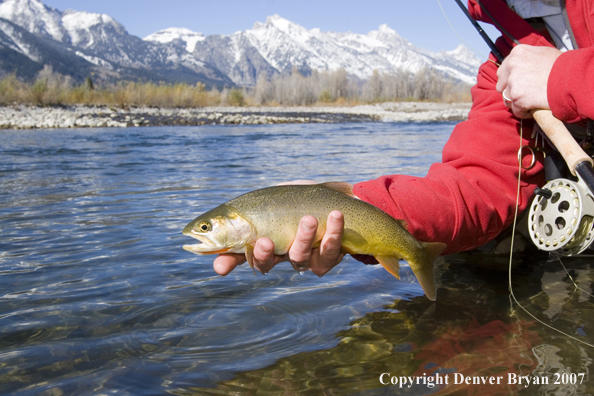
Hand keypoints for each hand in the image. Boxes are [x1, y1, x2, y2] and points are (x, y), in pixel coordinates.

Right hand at [213, 211, 344, 276]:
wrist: (336, 200)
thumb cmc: (300, 200)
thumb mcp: (275, 197)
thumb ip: (254, 208)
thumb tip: (224, 218)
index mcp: (266, 242)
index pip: (241, 254)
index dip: (229, 263)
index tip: (220, 266)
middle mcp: (282, 255)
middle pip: (267, 263)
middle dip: (263, 254)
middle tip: (264, 240)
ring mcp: (305, 258)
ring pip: (300, 257)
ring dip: (304, 237)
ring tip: (309, 219)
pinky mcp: (330, 257)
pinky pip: (331, 250)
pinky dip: (335, 232)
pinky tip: (336, 215)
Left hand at [496, 44, 561, 117]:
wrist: (571, 77)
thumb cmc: (562, 66)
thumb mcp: (543, 54)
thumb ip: (528, 60)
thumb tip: (523, 68)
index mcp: (517, 54)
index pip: (504, 69)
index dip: (509, 79)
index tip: (517, 84)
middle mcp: (512, 66)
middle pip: (501, 84)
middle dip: (510, 91)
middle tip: (523, 94)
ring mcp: (513, 82)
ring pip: (506, 99)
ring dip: (516, 103)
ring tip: (529, 102)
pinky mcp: (517, 97)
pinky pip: (516, 110)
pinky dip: (524, 112)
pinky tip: (534, 108)